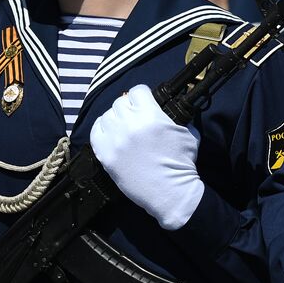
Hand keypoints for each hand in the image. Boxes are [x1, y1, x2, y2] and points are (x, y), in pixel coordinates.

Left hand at [91, 84, 203, 230]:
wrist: (170, 191)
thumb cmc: (182, 163)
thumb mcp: (187, 133)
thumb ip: (175, 116)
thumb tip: (169, 107)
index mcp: (151, 116)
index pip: (138, 91)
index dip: (143, 96)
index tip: (145, 102)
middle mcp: (130, 124)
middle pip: (120, 102)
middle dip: (129, 107)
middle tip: (135, 118)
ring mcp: (115, 140)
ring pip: (107, 116)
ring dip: (115, 119)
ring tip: (123, 128)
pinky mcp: (105, 154)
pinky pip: (95, 132)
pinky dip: (102, 130)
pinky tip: (111, 135)